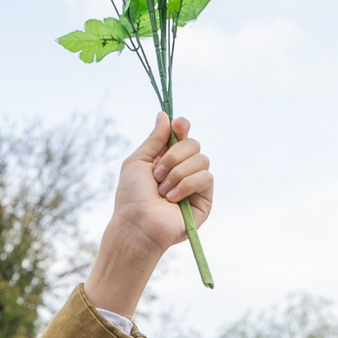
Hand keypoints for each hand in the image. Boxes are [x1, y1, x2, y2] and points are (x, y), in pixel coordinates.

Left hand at [112, 115, 212, 251]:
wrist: (137, 223)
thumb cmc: (132, 196)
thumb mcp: (138, 162)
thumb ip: (154, 139)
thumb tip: (164, 115)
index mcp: (166, 158)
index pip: (183, 134)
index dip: (182, 126)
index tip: (178, 126)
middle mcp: (183, 169)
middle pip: (194, 143)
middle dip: (173, 157)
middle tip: (156, 175)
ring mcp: (195, 184)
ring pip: (201, 159)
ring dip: (177, 174)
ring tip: (162, 192)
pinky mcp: (205, 199)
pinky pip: (206, 177)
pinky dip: (186, 186)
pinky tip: (172, 199)